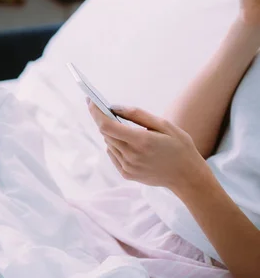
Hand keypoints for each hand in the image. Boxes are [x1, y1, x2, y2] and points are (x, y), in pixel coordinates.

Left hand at [87, 100, 210, 192]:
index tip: (90, 101)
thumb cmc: (179, 146)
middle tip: (103, 108)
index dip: (96, 112)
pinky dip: (115, 145)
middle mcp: (131, 156)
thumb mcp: (164, 125)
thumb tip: (114, 107)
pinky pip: (113, 155)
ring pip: (108, 144)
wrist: (187, 177)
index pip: (107, 125)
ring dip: (111, 133)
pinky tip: (128, 142)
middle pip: (105, 133)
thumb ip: (137, 115)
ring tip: (122, 127)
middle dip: (102, 119)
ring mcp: (127, 167)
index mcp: (141, 141)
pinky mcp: (126, 174)